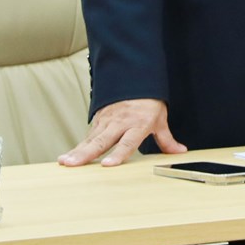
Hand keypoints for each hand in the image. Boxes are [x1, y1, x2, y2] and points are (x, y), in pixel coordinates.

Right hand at [58, 99, 185, 166]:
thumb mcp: (160, 120)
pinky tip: (67, 158)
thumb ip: (167, 140)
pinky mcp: (98, 119)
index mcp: (137, 124)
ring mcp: (107, 121)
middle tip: (72, 164)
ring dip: (77, 151)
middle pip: (101, 141)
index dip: (117, 154)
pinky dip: (78, 147)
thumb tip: (180, 152)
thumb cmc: (149, 103)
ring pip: (90, 139)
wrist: (135, 79)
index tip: (107, 165)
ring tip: (64, 162)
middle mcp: (119, 123)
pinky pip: (88, 135)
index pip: (127, 142)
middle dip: (86, 154)